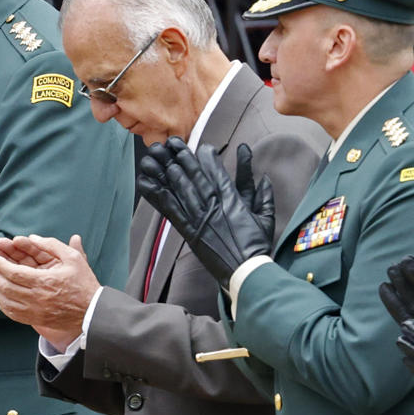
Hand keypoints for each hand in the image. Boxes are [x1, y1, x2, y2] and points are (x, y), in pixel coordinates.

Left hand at [0, 234, 99, 349]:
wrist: (91, 311)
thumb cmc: (82, 283)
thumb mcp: (73, 258)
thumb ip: (52, 245)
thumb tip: (31, 237)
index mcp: (46, 281)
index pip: (15, 273)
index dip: (1, 265)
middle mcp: (37, 298)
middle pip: (6, 287)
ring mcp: (35, 311)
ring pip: (6, 301)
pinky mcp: (34, 319)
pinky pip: (11, 313)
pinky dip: (1, 303)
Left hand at [135, 137, 272, 287]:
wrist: (245, 271)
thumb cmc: (256, 246)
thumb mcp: (266, 218)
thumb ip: (264, 196)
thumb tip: (265, 178)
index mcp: (232, 200)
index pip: (217, 173)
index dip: (208, 159)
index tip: (201, 147)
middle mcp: (213, 206)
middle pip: (195, 177)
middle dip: (183, 158)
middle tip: (172, 143)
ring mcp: (199, 218)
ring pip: (181, 189)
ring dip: (167, 171)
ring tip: (158, 157)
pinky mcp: (188, 232)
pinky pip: (170, 210)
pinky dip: (158, 196)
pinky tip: (147, 184)